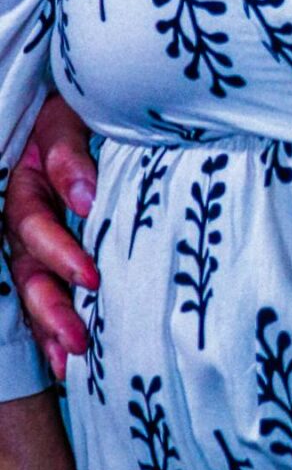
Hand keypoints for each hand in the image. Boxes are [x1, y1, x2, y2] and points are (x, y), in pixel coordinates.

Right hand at [5, 100, 99, 382]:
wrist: (91, 105)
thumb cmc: (81, 110)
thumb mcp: (69, 118)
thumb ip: (68, 151)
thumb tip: (82, 197)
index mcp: (23, 181)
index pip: (31, 222)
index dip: (58, 251)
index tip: (92, 277)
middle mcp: (21, 217)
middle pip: (26, 268)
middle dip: (50, 306)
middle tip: (78, 339)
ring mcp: (32, 239)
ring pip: (31, 288)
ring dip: (48, 327)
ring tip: (69, 361)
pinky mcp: (49, 255)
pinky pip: (43, 295)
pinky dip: (50, 330)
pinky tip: (65, 364)